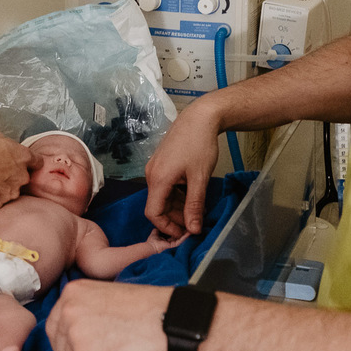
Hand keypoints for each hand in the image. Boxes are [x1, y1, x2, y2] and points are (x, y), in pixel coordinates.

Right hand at [0, 130, 42, 209]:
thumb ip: (7, 144)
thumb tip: (6, 148)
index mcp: (23, 157)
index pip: (38, 161)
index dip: (31, 162)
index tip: (26, 163)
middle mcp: (21, 176)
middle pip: (23, 177)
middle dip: (14, 175)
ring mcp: (11, 192)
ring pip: (11, 190)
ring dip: (2, 187)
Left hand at [46, 280, 169, 350]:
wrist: (165, 318)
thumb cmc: (145, 307)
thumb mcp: (105, 296)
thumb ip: (86, 312)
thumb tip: (77, 339)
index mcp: (71, 293)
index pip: (55, 325)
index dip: (65, 344)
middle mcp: (67, 311)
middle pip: (60, 347)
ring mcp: (75, 335)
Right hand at [144, 102, 220, 235]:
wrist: (199, 117)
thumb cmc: (200, 145)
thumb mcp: (199, 178)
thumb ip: (194, 205)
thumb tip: (193, 230)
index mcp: (158, 179)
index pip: (152, 213)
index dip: (167, 227)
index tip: (185, 233)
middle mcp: (151, 175)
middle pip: (158, 206)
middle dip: (175, 218)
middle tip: (195, 224)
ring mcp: (155, 168)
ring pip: (163, 197)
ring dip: (178, 207)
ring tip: (198, 211)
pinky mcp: (161, 164)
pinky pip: (165, 187)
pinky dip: (177, 196)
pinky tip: (193, 196)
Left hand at [146, 227, 189, 252]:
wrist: (150, 247)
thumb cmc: (152, 241)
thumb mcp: (156, 231)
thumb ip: (159, 227)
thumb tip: (160, 223)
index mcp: (168, 238)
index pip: (175, 232)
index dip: (179, 227)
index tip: (184, 221)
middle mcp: (172, 241)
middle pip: (180, 234)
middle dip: (185, 229)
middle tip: (191, 224)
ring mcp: (173, 244)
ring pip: (182, 237)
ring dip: (187, 233)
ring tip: (193, 228)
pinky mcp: (173, 245)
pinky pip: (180, 240)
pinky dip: (185, 236)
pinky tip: (189, 233)